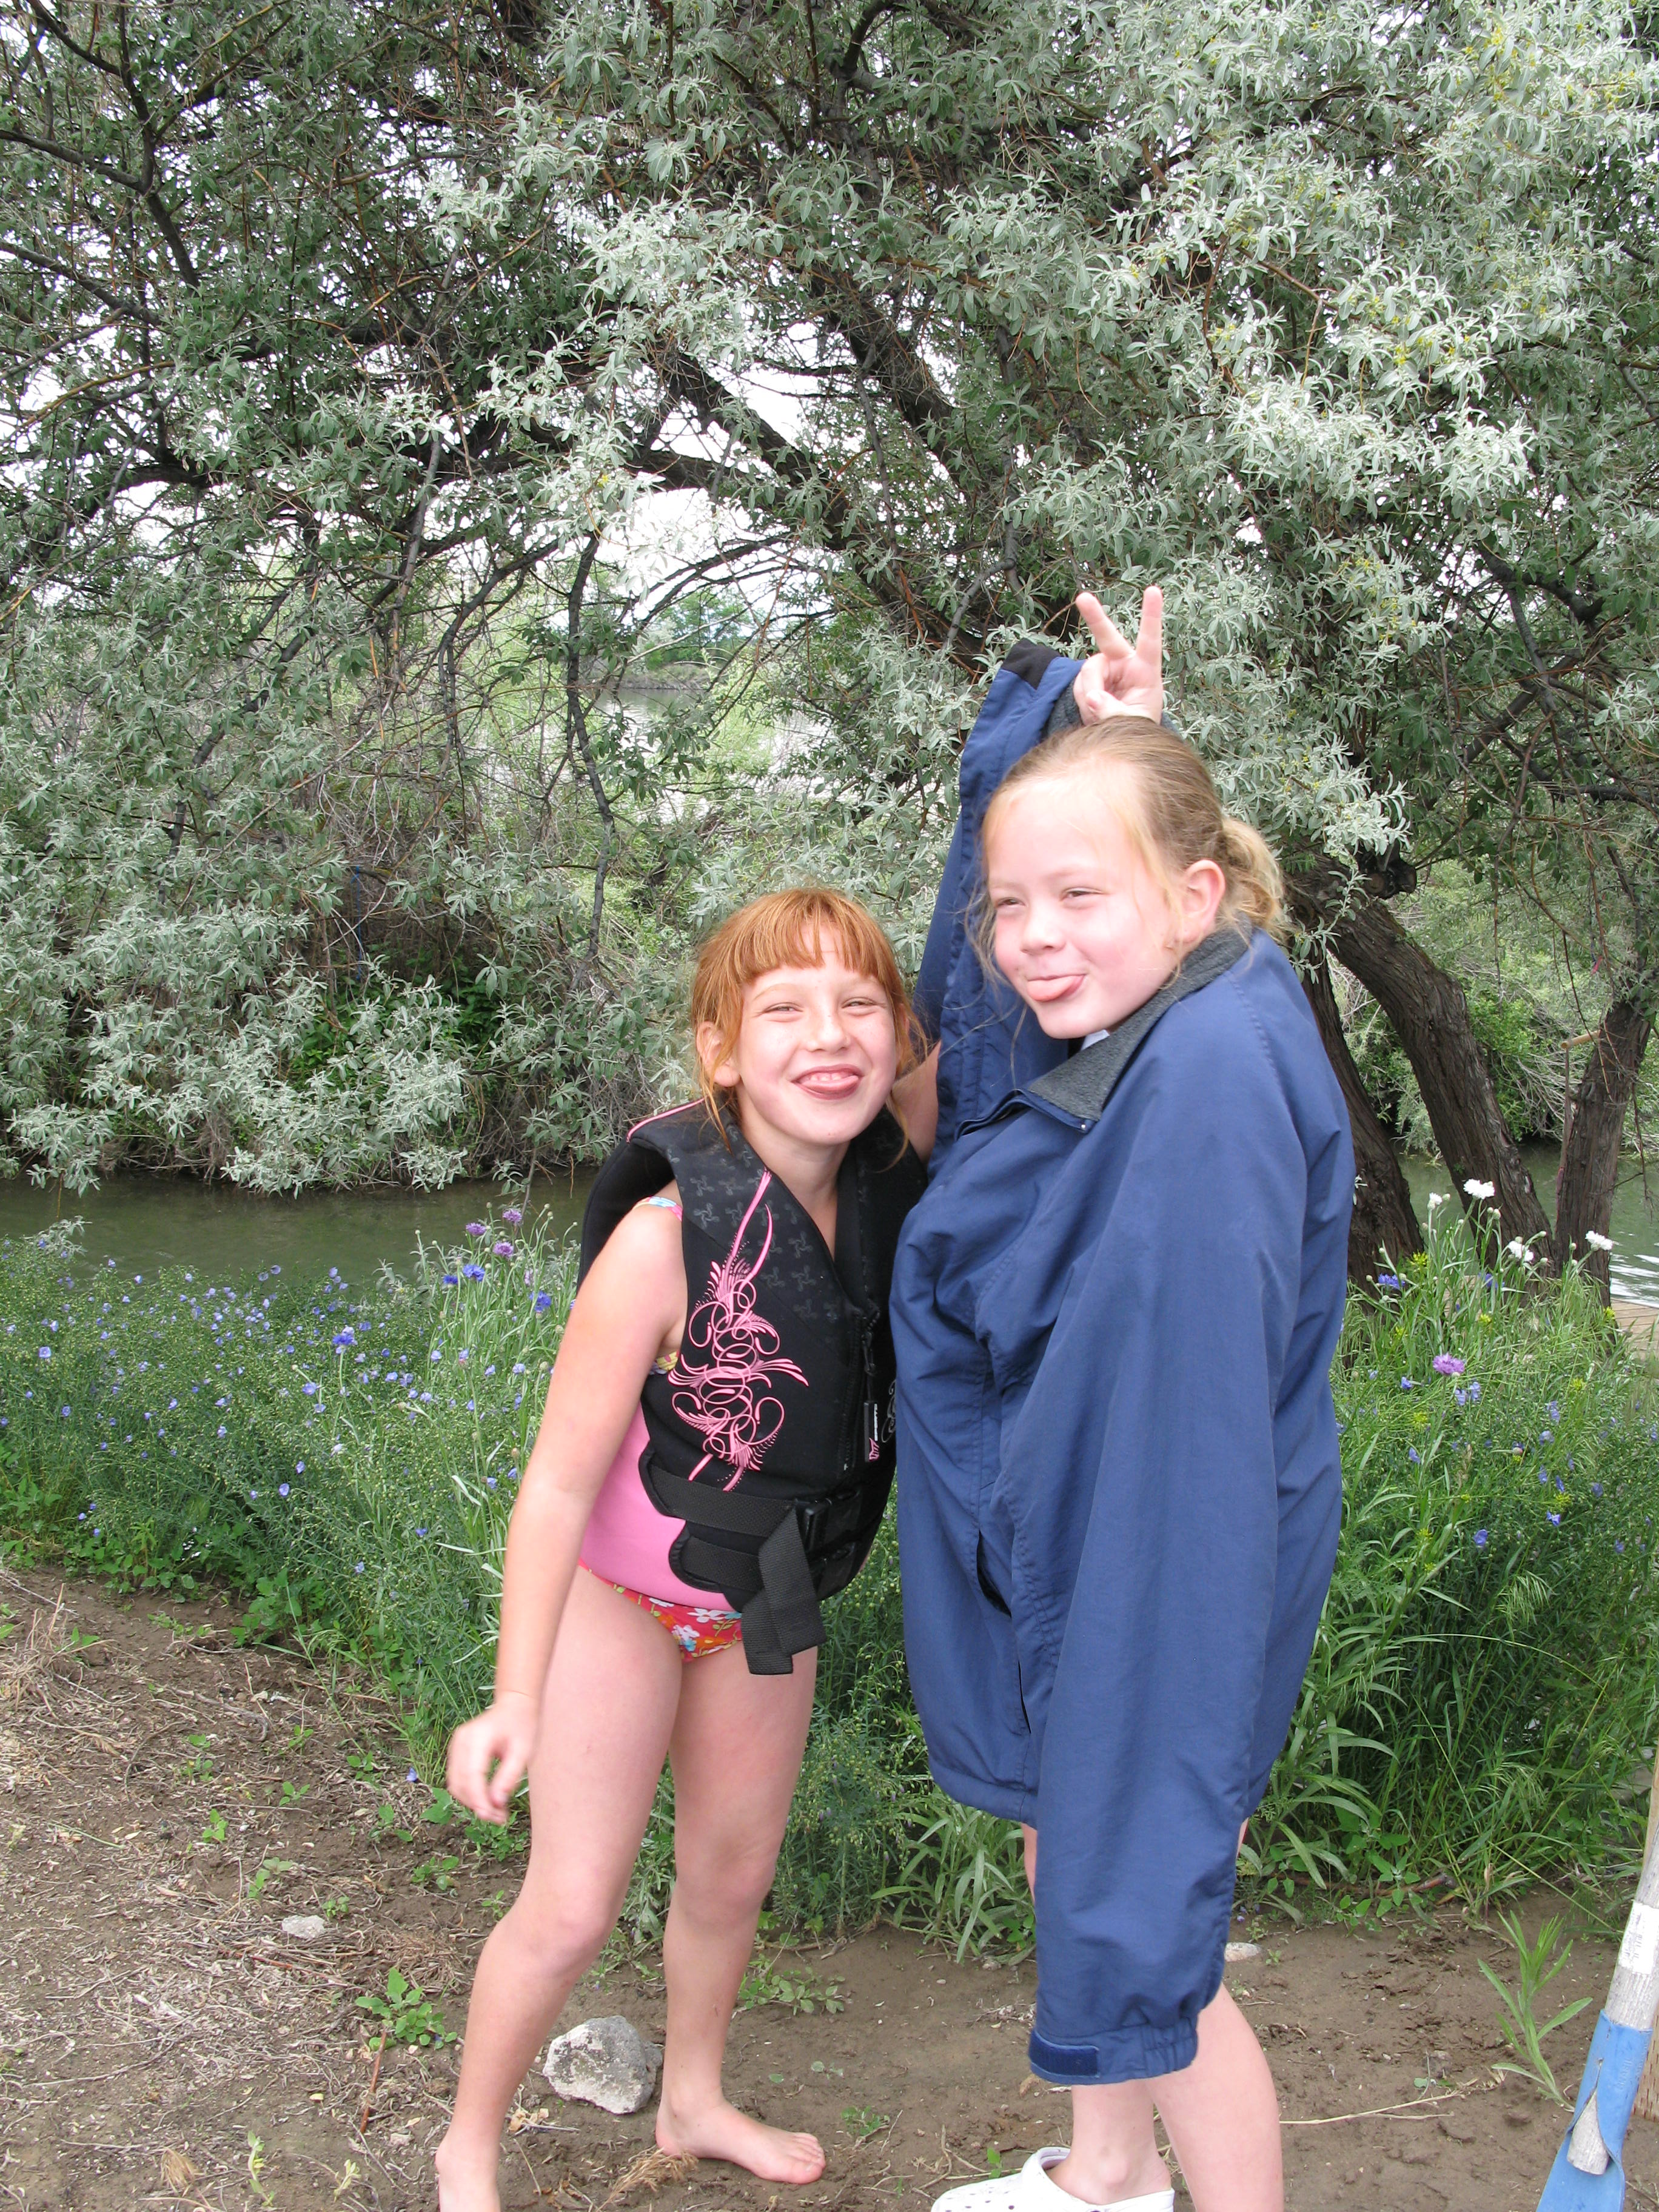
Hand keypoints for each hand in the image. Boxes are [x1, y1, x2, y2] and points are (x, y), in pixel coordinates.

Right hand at [446, 1693, 537, 1823]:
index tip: (491, 1816)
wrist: (514, 1705)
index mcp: (479, 1737)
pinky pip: (457, 1778)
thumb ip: (509, 1777)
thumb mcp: (524, 1752)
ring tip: (495, 1812)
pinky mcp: (456, 1751)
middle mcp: (462, 1740)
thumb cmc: (522, 1726)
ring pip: (455, 1783)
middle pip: (460, 1782)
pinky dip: (469, 1792)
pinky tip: (486, 1799)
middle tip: (499, 1818)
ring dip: (472, 1801)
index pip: (472, 1775)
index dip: (479, 1799)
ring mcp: (456, 1744)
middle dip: (477, 1804)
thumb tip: (496, 1804)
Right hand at [1071, 585, 1162, 724]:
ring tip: (1100, 714)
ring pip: (1088, 673)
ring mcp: (1105, 669)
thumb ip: (1115, 711)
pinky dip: (1084, 702)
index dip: (1151, 615)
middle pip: (1108, 637)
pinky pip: (1079, 687)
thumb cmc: (1138, 724)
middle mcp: (1124, 663)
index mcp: (1145, 669)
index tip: (1153, 590)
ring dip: (1090, 695)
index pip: (1149, 640)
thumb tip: (1093, 697)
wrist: (1122, 734)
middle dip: (1095, 617)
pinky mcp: (1089, 679)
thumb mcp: (1133, 722)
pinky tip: (1094, 712)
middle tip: (1083, 598)